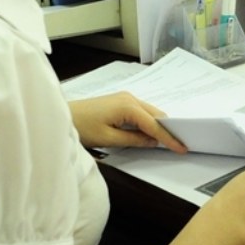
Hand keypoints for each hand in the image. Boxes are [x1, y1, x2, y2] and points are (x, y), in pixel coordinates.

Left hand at [68, 92, 186, 151]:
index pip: (154, 124)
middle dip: (167, 129)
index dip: (169, 137)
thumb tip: (152, 141)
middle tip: (179, 144)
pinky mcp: (120, 101)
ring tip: (167, 140)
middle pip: (156, 114)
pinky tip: (149, 132)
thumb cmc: (81, 126)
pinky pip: (140, 111)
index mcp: (128, 106)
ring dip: (157, 125)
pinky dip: (147, 121)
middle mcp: (129, 98)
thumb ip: (134, 140)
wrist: (62, 115)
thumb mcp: (109, 139)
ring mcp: (125, 97)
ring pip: (149, 112)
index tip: (182, 147)